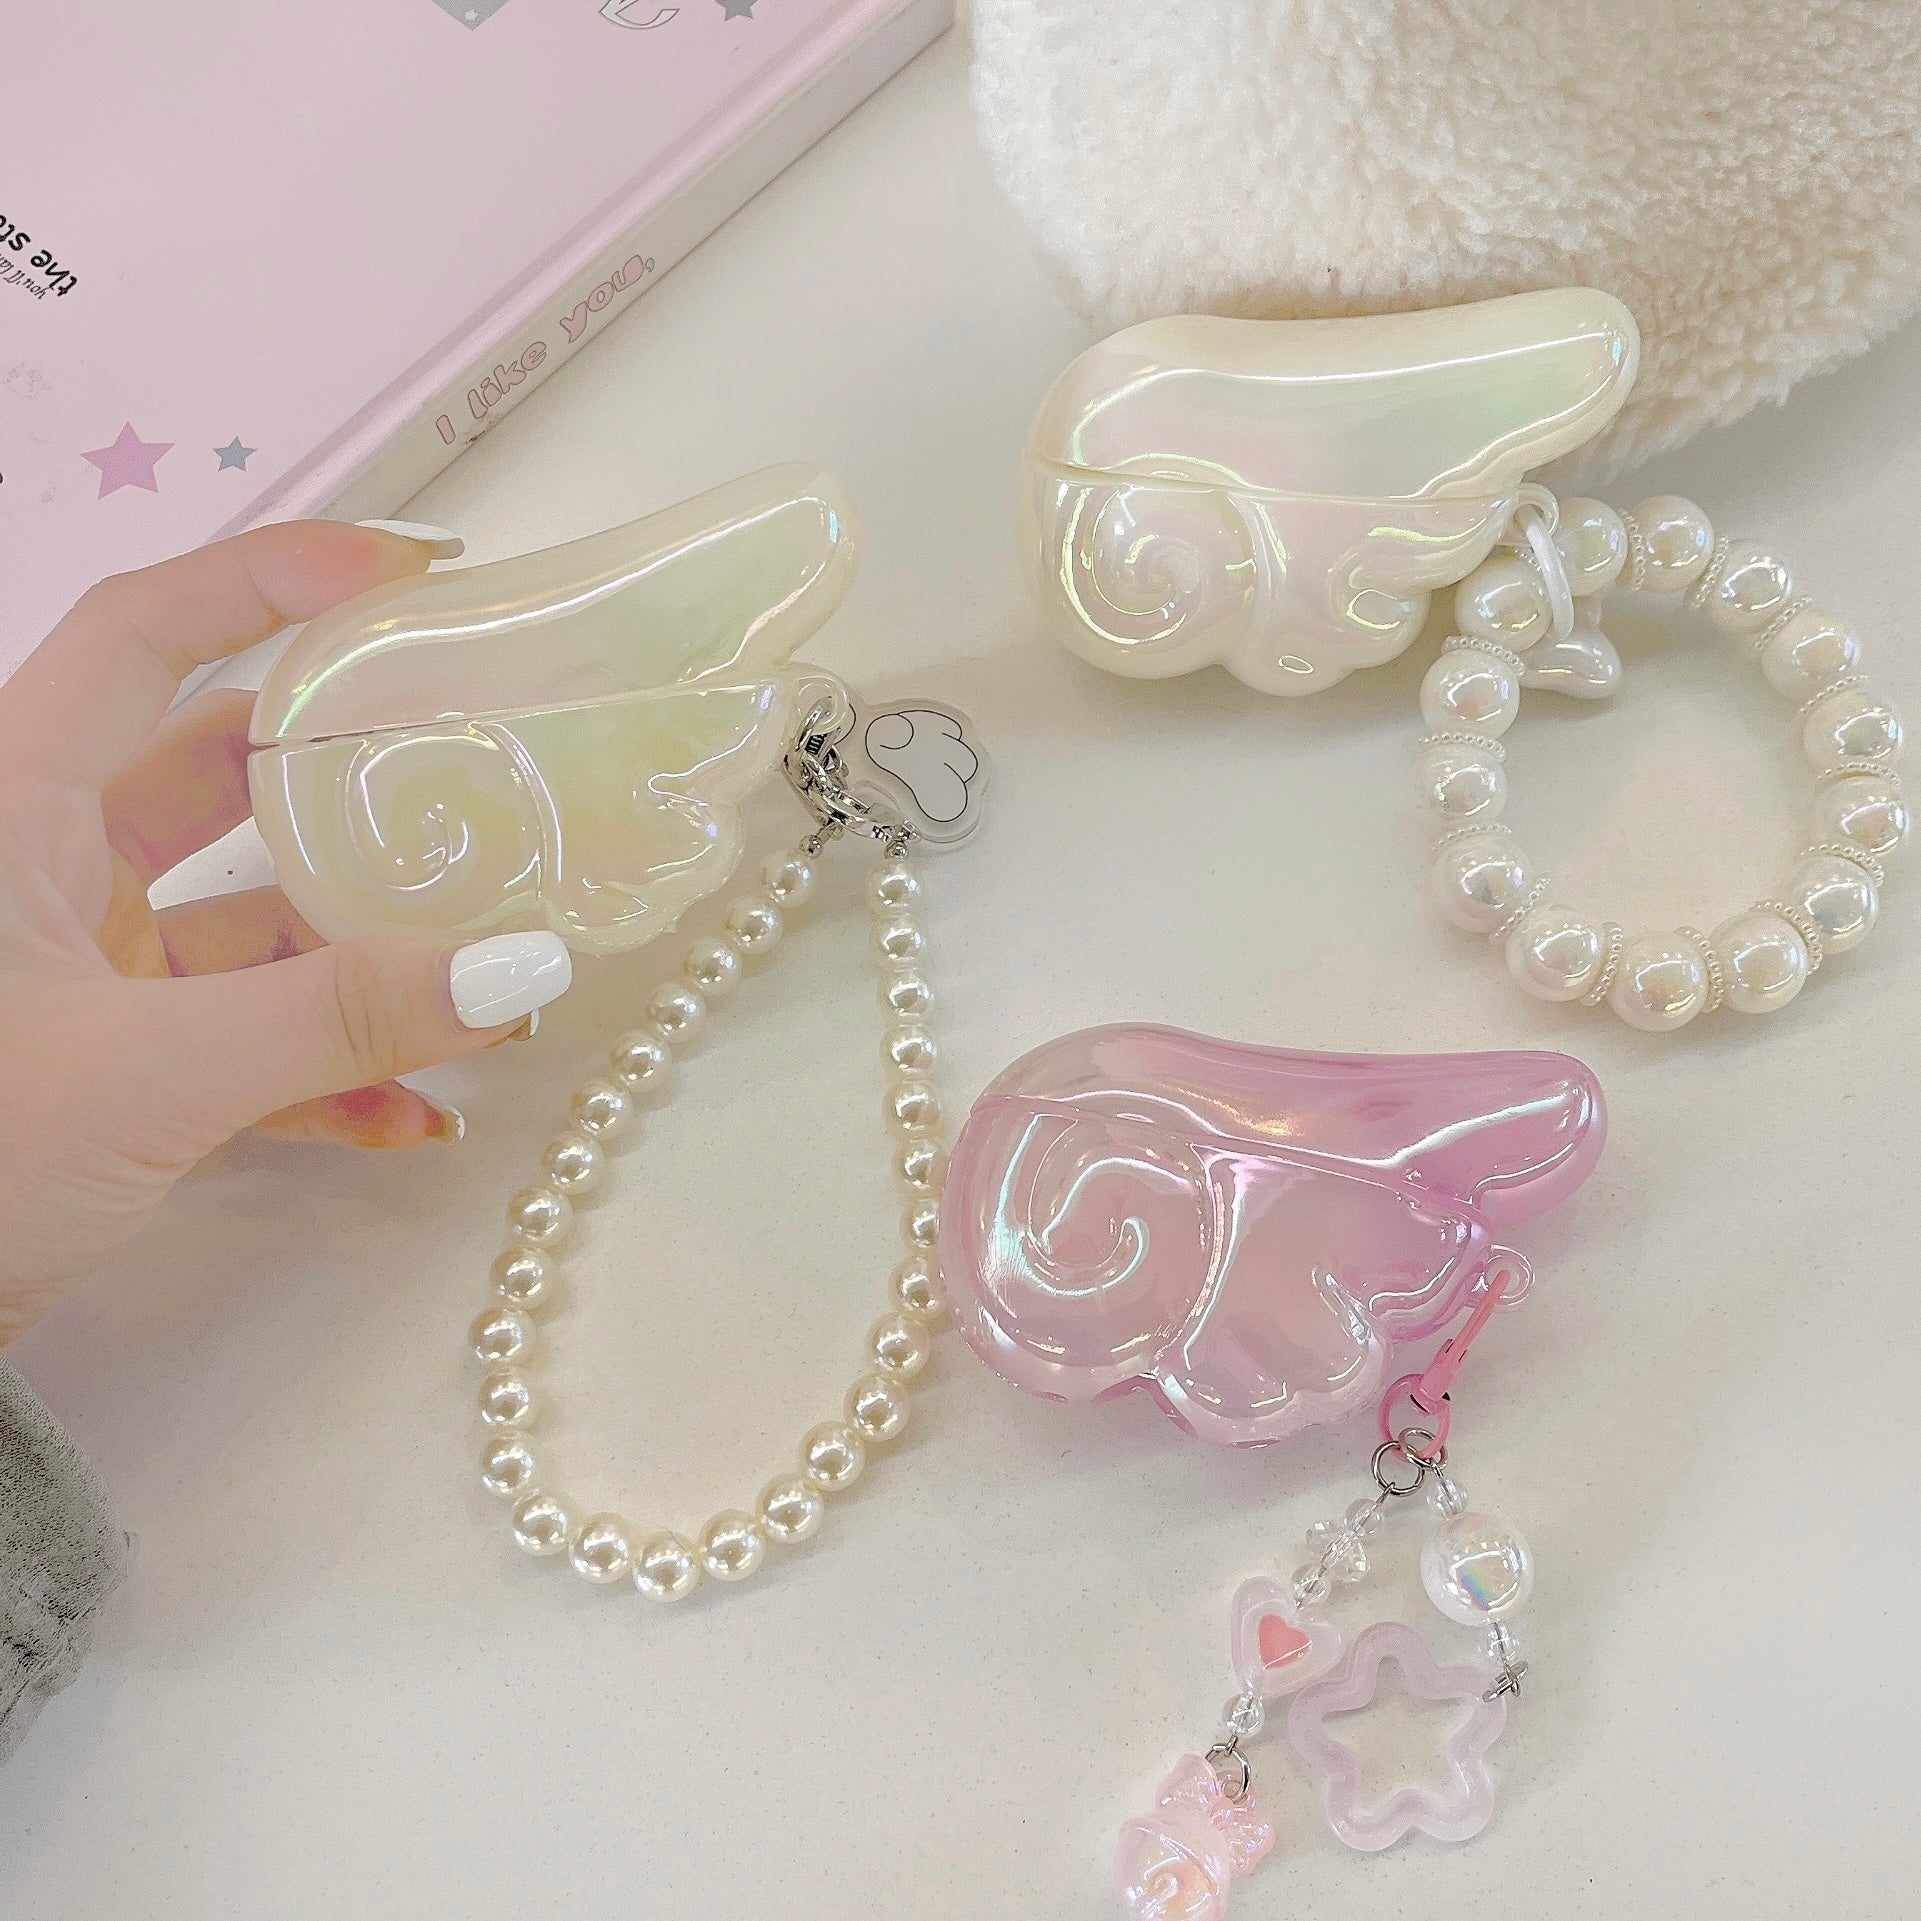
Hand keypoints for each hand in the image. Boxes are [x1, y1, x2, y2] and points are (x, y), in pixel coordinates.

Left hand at [0, 522, 573, 1341]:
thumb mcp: (148, 1074)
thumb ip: (340, 1018)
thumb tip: (521, 962)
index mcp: (14, 807)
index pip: (144, 634)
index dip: (272, 577)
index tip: (410, 573)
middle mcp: (48, 866)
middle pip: (227, 771)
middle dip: (361, 782)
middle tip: (487, 770)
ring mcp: (84, 967)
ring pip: (255, 919)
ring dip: (369, 956)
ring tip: (488, 987)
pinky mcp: (111, 1058)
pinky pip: (246, 1033)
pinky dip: (331, 1066)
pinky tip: (416, 1116)